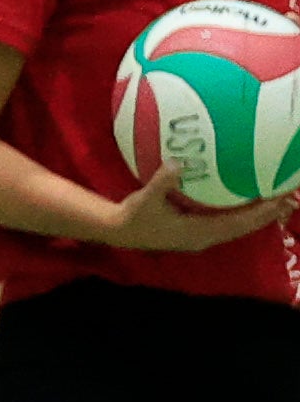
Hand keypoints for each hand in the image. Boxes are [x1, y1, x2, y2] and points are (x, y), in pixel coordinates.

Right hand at [100, 163, 299, 251]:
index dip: (259, 213)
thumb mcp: (145, 199)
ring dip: (259, 216)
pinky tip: (251, 203)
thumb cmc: (133, 217)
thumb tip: (177, 163)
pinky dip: (245, 215)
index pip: (237, 224)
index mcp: (197, 233)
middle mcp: (205, 238)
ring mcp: (202, 237)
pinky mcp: (198, 232)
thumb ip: (162, 182)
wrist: (119, 232)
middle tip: (290, 197)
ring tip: (278, 202)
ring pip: (239, 228)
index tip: (278, 200)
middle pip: (245, 228)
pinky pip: (229, 224)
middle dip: (268, 214)